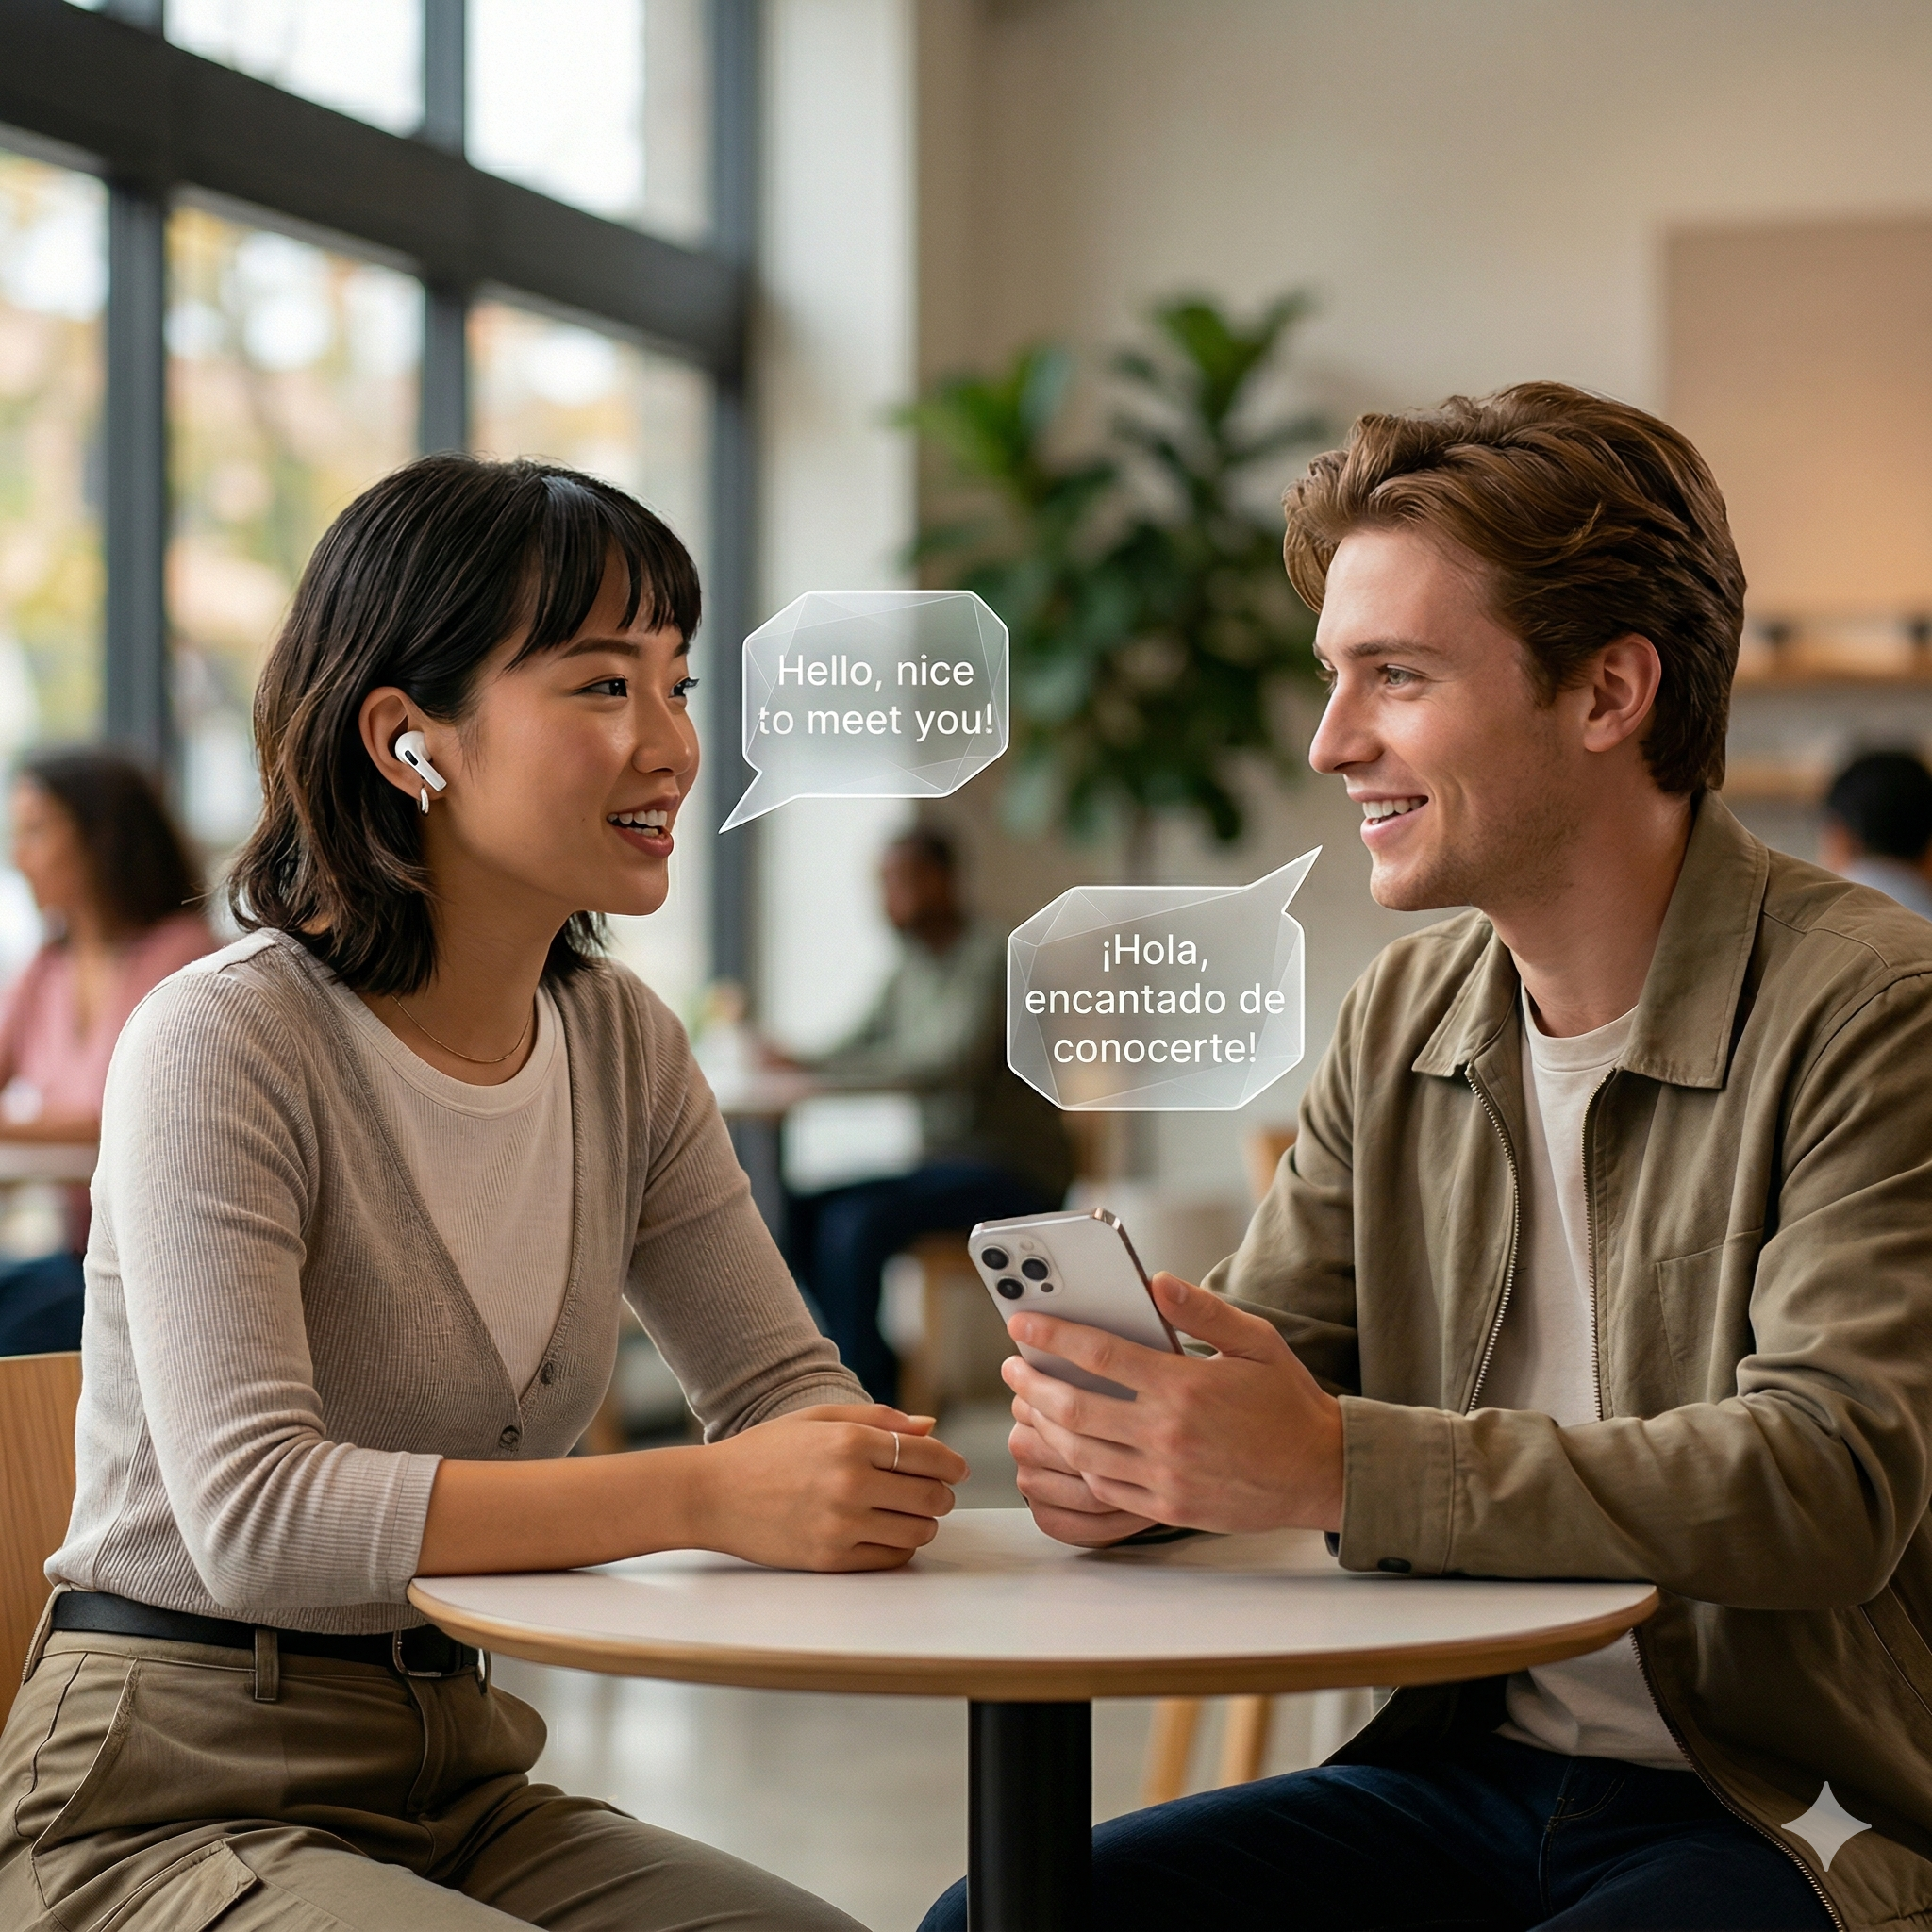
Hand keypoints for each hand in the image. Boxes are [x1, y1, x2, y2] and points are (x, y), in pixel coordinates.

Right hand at [695, 1403, 969, 1571]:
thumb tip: (929, 1428)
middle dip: (941, 1494)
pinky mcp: (830, 1560)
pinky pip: (890, 1559)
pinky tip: (887, 1532)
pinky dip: (900, 1547)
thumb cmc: (765, 1451)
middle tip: (935, 1491)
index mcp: (849, 1442)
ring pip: (917, 1532)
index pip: (927, 1456)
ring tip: (909, 1512)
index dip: (952, 1463)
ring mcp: (840, 1526)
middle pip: (930, 1497)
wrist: (712, 1495)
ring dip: (925, 1523)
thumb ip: (878, 1420)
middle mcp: (850, 1484)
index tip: (957, 1468)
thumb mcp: (819, 1418)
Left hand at [1003, 1274, 1342, 1535]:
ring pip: (1081, 1451)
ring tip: (1028, 1403)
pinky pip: (1105, 1487)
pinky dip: (1077, 1464)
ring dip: (1045, 1425)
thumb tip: (1156, 1280)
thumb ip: (1202, 1309)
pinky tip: (1068, 1443)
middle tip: (1012, 1366)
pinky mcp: (1169, 1506)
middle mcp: (1168, 1433)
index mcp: (1185, 1386)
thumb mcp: (1255, 1341)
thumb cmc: (1288, 1402)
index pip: (1100, 1354)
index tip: (1021, 1323)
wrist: (1322, 1473)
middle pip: (1076, 1406)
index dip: (1053, 1337)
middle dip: (1032, 1383)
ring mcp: (1165, 1475)